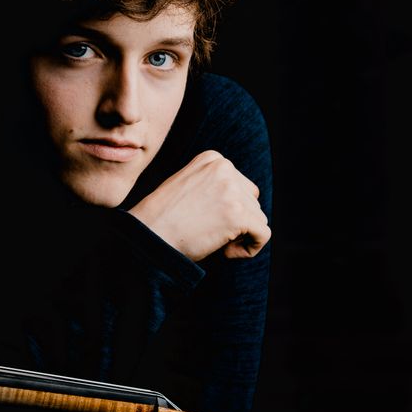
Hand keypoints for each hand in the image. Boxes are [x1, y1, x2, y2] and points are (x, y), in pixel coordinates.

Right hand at [127, 150, 270, 261]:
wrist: (148, 235)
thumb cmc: (164, 218)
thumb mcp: (188, 186)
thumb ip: (213, 184)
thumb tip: (245, 200)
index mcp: (213, 158)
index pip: (240, 185)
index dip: (228, 208)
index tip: (206, 219)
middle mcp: (225, 168)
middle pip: (251, 200)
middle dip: (236, 220)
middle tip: (209, 232)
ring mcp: (232, 191)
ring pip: (258, 218)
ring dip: (240, 235)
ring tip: (214, 241)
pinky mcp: (238, 215)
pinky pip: (263, 235)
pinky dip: (250, 248)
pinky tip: (226, 252)